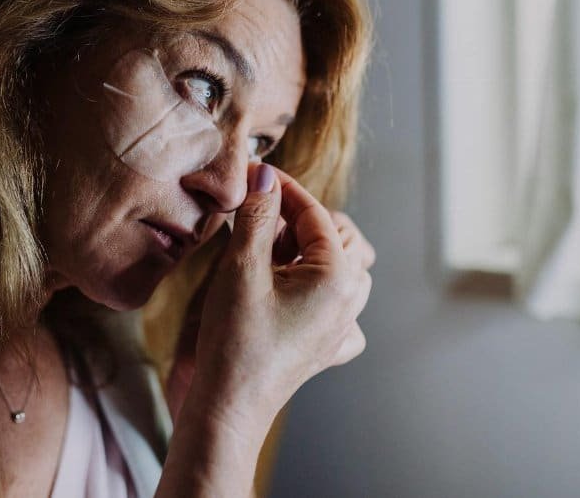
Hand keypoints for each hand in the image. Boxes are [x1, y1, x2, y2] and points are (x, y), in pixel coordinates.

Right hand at [178, 163, 372, 427]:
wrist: (229, 404)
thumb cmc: (235, 339)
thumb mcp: (241, 267)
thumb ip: (257, 216)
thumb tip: (266, 177)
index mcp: (338, 277)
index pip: (316, 215)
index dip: (284, 189)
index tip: (256, 175)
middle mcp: (350, 301)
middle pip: (340, 237)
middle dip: (301, 220)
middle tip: (259, 216)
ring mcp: (343, 327)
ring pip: (343, 268)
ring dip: (310, 251)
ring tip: (269, 253)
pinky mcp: (328, 347)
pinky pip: (339, 307)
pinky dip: (318, 290)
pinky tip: (289, 292)